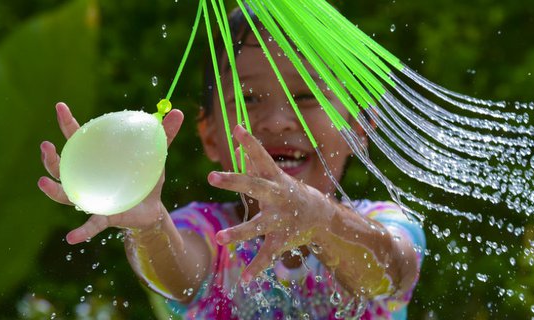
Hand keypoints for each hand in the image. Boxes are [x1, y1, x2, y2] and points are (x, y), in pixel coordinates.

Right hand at [38, 102, 183, 243]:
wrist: (153, 209)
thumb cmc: (146, 178)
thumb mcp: (156, 155)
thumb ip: (164, 135)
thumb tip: (177, 112)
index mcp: (97, 159)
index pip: (78, 138)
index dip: (68, 122)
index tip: (60, 106)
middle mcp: (87, 178)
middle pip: (61, 167)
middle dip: (50, 158)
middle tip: (45, 145)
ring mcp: (91, 198)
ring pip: (66, 195)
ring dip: (53, 190)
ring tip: (42, 182)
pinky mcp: (104, 217)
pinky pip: (90, 225)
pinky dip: (81, 232)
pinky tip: (70, 239)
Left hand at [208, 125, 333, 282]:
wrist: (322, 217)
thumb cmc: (290, 192)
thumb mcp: (275, 174)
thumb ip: (254, 157)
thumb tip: (238, 132)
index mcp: (275, 179)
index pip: (261, 156)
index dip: (250, 142)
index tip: (237, 128)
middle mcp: (278, 197)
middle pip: (254, 187)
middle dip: (234, 181)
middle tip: (211, 176)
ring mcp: (281, 219)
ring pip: (258, 226)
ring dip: (239, 232)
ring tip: (220, 238)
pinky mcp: (283, 240)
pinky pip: (267, 255)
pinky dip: (256, 267)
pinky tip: (243, 280)